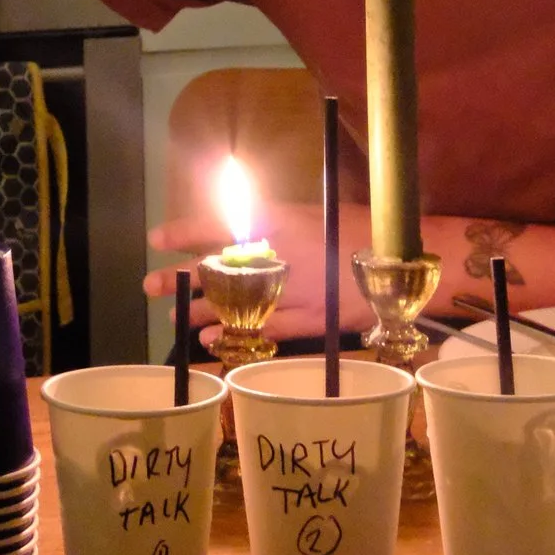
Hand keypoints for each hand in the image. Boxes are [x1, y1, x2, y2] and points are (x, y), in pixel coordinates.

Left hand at [142, 201, 380, 348]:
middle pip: (216, 268)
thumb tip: (243, 229)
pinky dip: (236, 336)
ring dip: (199, 311)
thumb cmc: (361, 227)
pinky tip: (212, 342)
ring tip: (173, 318)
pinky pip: (263, 331)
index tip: (156, 238)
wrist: (404, 259)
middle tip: (150, 285)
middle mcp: (278, 257)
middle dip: (180, 277)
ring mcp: (291, 292)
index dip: (183, 232)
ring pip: (233, 304)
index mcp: (278, 222)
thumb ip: (277, 223)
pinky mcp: (308, 320)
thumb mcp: (312, 213)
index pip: (217, 223)